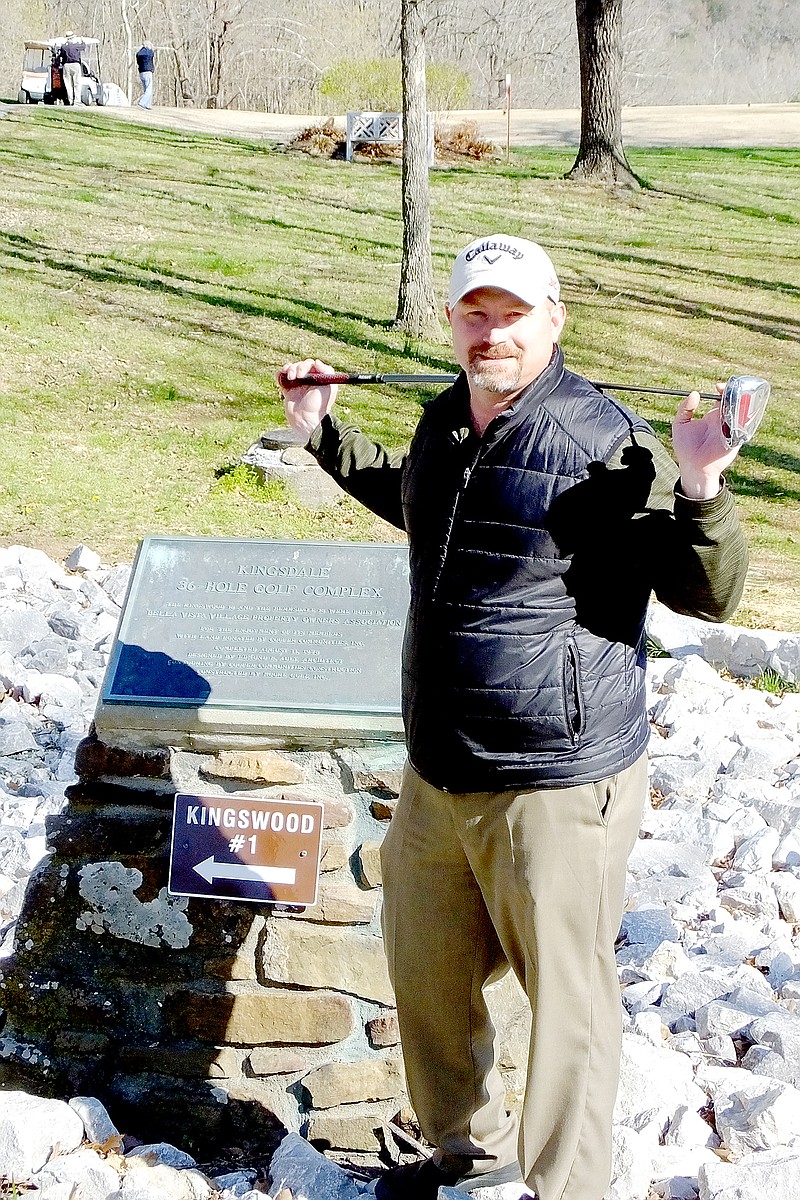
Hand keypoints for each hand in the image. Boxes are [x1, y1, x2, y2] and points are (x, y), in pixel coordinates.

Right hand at [278, 359, 337, 437]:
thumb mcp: (330, 387)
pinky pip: (283, 378)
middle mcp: (308, 381)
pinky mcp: (288, 390)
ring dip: (289, 369)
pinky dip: (280, 374)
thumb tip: (316, 362)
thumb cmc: (319, 405)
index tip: (305, 372)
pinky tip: (281, 375)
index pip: (311, 365)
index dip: (307, 365)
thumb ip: (327, 371)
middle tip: (297, 376)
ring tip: (290, 378)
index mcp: (318, 379)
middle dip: (297, 367)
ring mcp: (297, 385)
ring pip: (291, 369)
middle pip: (300, 365)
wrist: (306, 419)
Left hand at [671, 385, 739, 499]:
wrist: (693, 467)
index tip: (718, 386)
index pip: (723, 398)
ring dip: (742, 403)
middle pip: (736, 403)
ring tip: (736, 397)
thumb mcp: (680, 424)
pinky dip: (744, 418)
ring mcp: (732, 430)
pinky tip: (739, 411)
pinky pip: (745, 426)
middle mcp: (724, 421)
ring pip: (743, 412)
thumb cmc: (685, 448)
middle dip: (736, 393)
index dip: (724, 390)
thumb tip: (694, 393)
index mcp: (713, 416)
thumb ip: (685, 408)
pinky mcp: (737, 440)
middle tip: (729, 390)